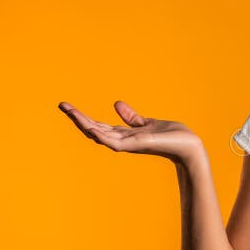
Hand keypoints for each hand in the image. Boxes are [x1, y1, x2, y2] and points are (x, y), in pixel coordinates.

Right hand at [58, 100, 201, 163]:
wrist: (188, 145)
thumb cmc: (171, 136)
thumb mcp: (147, 122)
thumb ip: (131, 117)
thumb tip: (116, 103)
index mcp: (124, 134)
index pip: (98, 125)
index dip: (83, 117)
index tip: (67, 106)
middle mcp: (123, 140)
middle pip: (94, 130)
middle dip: (77, 118)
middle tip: (62, 105)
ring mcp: (128, 144)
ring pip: (99, 135)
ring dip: (84, 124)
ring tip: (70, 111)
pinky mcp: (136, 145)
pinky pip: (114, 142)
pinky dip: (102, 136)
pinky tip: (90, 128)